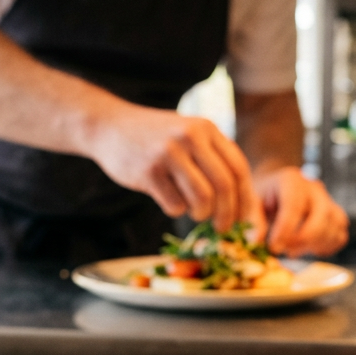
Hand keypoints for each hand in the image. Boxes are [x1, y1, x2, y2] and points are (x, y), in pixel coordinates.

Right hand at [88, 108, 265, 235]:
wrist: (110, 127)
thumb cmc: (155, 138)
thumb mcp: (188, 133)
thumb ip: (213, 156)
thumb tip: (242, 200)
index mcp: (206, 129)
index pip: (238, 168)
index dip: (245, 198)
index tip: (244, 218)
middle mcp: (190, 138)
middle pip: (224, 186)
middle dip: (227, 214)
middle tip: (223, 228)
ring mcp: (168, 154)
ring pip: (202, 198)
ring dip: (201, 214)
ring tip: (195, 212)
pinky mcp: (148, 172)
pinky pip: (175, 205)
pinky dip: (176, 211)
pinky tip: (170, 201)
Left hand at [256, 166, 348, 256]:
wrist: (276, 187)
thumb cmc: (263, 195)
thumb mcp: (252, 203)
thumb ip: (254, 220)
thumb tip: (254, 241)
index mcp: (292, 180)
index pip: (294, 206)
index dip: (285, 230)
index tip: (274, 247)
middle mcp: (314, 188)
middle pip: (322, 214)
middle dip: (304, 238)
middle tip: (286, 251)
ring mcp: (328, 200)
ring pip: (336, 224)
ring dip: (316, 244)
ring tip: (294, 250)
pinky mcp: (335, 215)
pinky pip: (341, 234)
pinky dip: (328, 246)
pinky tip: (308, 249)